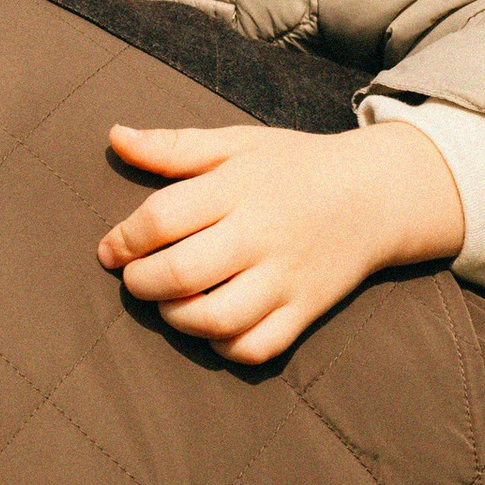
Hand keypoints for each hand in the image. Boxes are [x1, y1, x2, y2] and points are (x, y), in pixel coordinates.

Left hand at [95, 121, 466, 363]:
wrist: (374, 195)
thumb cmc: (292, 167)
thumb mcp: (237, 144)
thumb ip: (173, 146)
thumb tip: (115, 137)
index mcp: (238, 188)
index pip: (163, 218)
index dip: (124, 238)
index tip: (110, 249)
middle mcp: (262, 235)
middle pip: (183, 273)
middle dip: (141, 282)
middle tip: (134, 278)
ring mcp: (287, 278)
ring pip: (217, 319)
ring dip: (176, 318)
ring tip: (168, 303)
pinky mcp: (306, 310)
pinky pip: (257, 347)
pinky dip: (223, 346)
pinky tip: (210, 326)